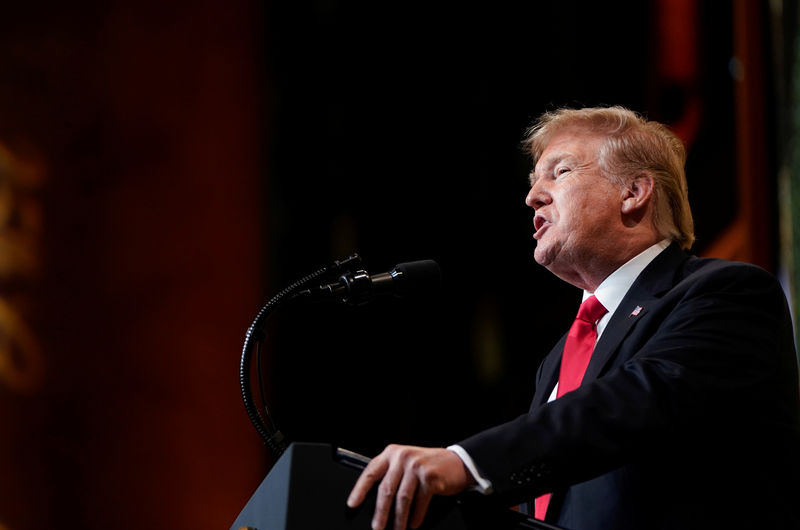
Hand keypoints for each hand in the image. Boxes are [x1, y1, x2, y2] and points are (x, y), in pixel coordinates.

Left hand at [346, 444, 472, 529]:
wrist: (457, 462)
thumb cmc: (429, 465)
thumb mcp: (406, 463)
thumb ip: (391, 474)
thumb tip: (375, 502)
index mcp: (392, 453)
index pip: (370, 472)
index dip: (359, 490)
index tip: (352, 504)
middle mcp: (402, 457)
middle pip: (386, 489)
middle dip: (380, 512)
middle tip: (377, 527)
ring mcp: (416, 466)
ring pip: (402, 499)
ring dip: (399, 519)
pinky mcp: (430, 477)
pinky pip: (419, 502)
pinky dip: (416, 516)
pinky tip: (413, 524)